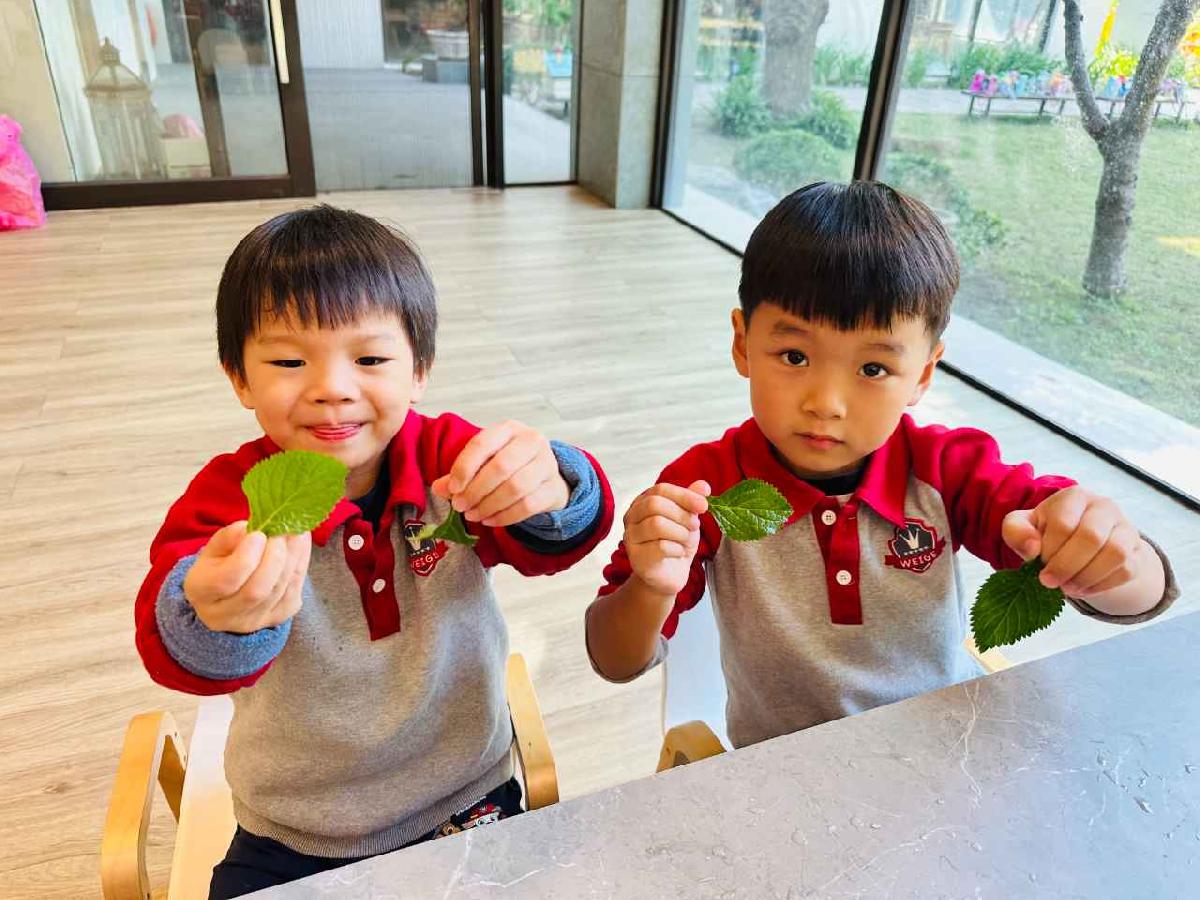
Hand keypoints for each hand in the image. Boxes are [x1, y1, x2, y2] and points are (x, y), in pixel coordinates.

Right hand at [183, 521, 310, 632]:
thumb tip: (248, 528)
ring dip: (293, 557)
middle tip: (281, 531)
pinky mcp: (277, 618)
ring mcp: (254, 621)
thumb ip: (227, 538)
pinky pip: (294, 591)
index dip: (246, 556)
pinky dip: (301, 564)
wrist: (228, 596)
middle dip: (274, 557)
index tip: (258, 534)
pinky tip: (300, 544)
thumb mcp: (214, 549)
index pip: (226, 581)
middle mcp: (225, 615)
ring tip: (295, 532)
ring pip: (280, 590)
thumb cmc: (218, 567)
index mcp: (201, 593)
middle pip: (257, 590)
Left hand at [430, 420, 570, 527]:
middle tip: (460, 506)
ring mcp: (547, 464)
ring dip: (489, 506)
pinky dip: (504, 517)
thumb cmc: (510, 465)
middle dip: (476, 490)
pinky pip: (527, 506)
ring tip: (473, 515)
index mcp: (509, 428)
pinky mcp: (553, 488)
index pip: (482, 443)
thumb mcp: (485, 462)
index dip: (464, 467)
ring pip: (515, 488)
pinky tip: (490, 520)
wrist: (545, 477)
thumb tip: (438, 488)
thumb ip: (461, 473)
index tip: (453, 489)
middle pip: (501, 467)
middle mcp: (531, 441)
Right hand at [623, 480, 710, 596]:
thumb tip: (703, 486)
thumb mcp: (687, 518)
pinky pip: (660, 547)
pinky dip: (677, 549)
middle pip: (655, 504)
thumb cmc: (676, 542)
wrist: (669, 574)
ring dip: (681, 533)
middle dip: (682, 515)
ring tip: (686, 540)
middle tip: (694, 526)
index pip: (661, 489)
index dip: (684, 496)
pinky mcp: (636, 557)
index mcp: (643, 501)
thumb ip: (692, 501)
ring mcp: (630, 537)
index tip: (704, 506)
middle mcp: (631, 516)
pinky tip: (679, 552)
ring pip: (656, 524)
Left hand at [1001, 486, 1143, 597]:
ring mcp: (1126, 528)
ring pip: (1115, 554)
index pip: (1063, 523)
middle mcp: (1104, 507)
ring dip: (1087, 577)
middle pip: (1091, 537)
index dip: (1049, 549)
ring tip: (1067, 588)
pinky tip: (1082, 589)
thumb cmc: (1045, 532)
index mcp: (1074, 496)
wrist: (1079, 543)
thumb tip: (1032, 548)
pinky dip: (1102, 585)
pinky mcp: (1138, 551)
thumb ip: (1016, 531)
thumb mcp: (1022, 527)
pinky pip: (1127, 570)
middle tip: (1049, 582)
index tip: (1038, 565)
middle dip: (1066, 566)